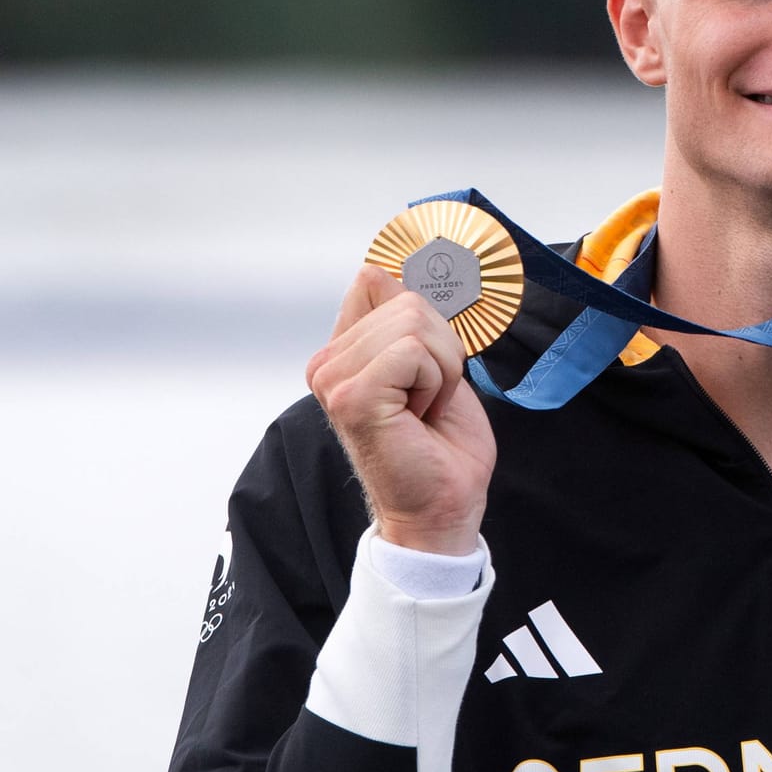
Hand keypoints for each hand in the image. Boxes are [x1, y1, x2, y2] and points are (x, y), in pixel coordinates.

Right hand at [306, 265, 495, 554]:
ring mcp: (333, 379)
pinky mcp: (351, 396)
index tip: (425, 368)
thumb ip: (406, 319)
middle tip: (428, 399)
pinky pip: (413, 352)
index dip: (422, 316)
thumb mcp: (432, 364)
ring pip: (414, 324)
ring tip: (424, 408)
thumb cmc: (440, 443)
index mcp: (342, 351)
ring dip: (442, 369)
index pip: (375, 280)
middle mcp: (327, 363)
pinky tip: (419, 417)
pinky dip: (435, 383)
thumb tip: (390, 267)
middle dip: (442, 351)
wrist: (443, 504)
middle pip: (407, 301)